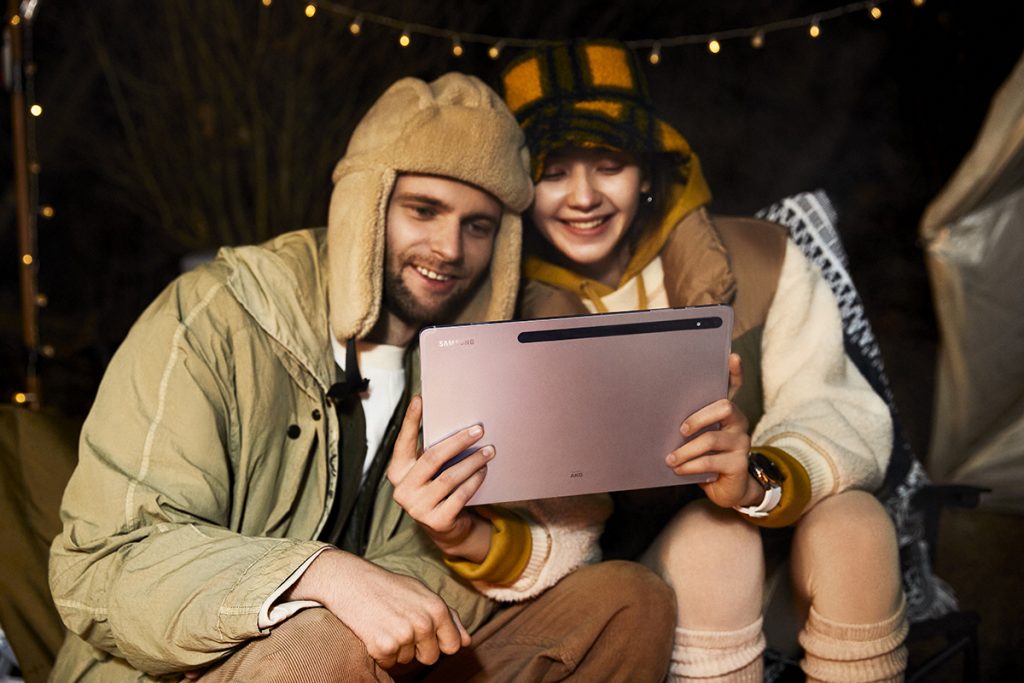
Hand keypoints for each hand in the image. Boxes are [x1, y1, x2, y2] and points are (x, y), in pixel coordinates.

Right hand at [285, 549, 470, 667]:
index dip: (439, 642)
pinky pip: (389, 663)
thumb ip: (449, 617)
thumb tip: (467, 642)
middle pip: (431, 657)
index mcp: (437, 608)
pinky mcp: (383, 647)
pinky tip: (374, 631)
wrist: (350, 581)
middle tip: (400, 625)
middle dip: (417, 648)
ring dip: (397, 648)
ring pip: (408, 660)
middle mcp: (424, 623)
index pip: (453, 645)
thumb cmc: (388, 586)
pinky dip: (380, 653)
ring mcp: (404, 636)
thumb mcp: (422, 593)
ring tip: (385, 623)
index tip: (425, 633)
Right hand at [387, 395, 493, 562]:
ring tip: (489, 451)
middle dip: (458, 441)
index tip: (420, 399)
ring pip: (450, 477)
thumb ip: (431, 451)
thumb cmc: (438, 488)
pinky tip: (483, 470)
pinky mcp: (437, 521)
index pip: (403, 442)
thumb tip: (451, 420)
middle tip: (478, 429)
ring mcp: (418, 508)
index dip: (411, 420)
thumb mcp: (429, 471)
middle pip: (433, 458)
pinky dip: (474, 481)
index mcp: (397, 473)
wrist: (445, 528)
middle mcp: (402, 490)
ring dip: (473, 461)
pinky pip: (460, 495)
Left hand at [665, 354, 761, 508]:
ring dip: (686, 450)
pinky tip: (679, 469)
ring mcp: (741, 443)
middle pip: (724, 407)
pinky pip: (711, 460)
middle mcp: (738, 423)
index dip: (734, 373)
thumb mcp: (696, 439)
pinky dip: (691, 465)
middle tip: (680, 429)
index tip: (732, 358)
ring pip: (712, 437)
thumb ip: (686, 425)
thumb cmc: (706, 458)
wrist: (726, 490)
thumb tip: (655, 416)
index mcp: (726, 413)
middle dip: (698, 417)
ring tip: (670, 459)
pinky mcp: (739, 464)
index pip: (733, 387)